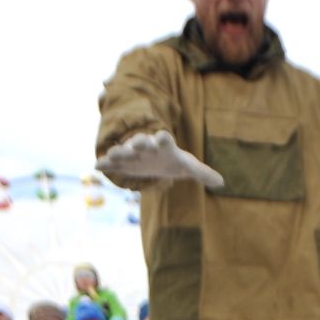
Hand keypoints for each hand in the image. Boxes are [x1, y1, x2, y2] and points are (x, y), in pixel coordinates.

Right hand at [96, 129, 224, 188]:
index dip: (164, 139)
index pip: (165, 139)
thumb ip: (203, 173)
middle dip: (139, 142)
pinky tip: (97, 166)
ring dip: (119, 151)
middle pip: (142, 142)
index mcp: (164, 146)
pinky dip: (105, 163)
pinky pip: (112, 161)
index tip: (164, 137)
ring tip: (113, 154)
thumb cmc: (173, 161)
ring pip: (125, 150)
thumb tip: (222, 182)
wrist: (154, 159)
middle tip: (137, 143)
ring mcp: (133, 153)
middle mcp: (147, 146)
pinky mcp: (122, 161)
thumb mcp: (188, 166)